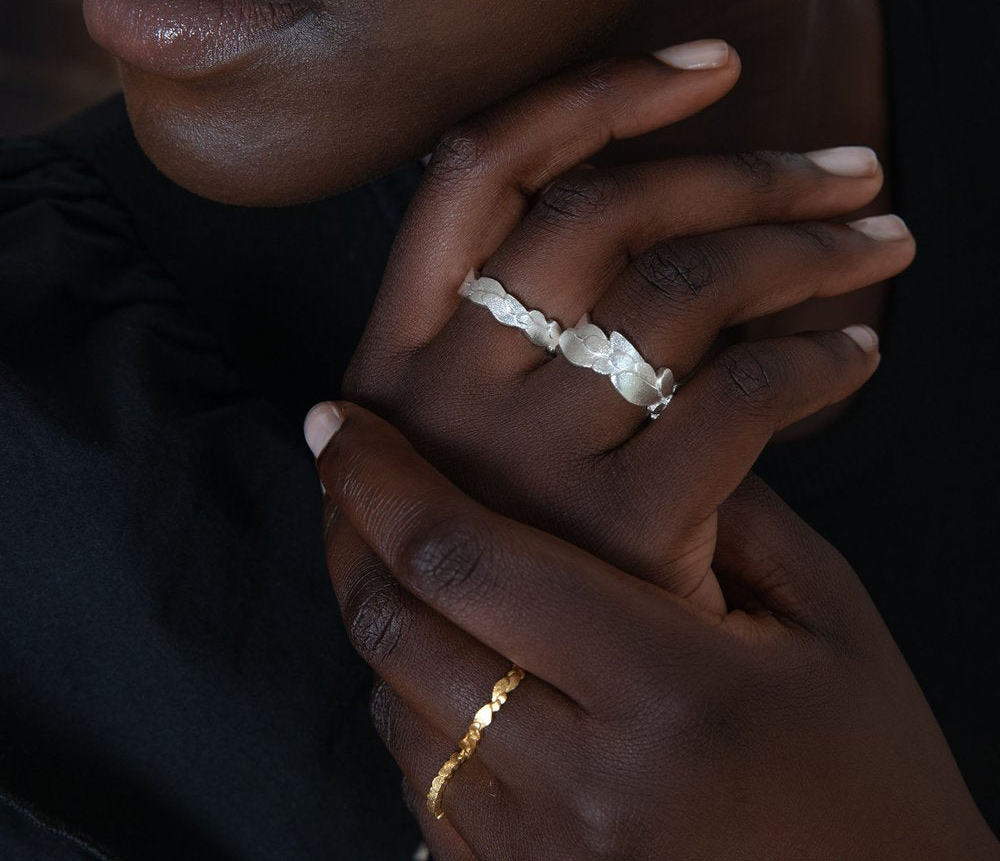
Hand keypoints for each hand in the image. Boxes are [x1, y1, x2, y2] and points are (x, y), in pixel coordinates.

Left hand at [313, 405, 998, 859]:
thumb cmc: (871, 769)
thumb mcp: (827, 618)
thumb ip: (728, 513)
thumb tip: (637, 431)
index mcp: (666, 691)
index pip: (470, 561)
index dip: (383, 481)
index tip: (338, 425)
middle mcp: (583, 785)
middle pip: (400, 630)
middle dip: (352, 535)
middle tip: (344, 466)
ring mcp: (542, 860)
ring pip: (396, 707)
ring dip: (380, 616)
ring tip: (395, 552)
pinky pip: (422, 783)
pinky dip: (410, 702)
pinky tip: (445, 654)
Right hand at [340, 44, 913, 609]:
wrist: (504, 704)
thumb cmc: (496, 541)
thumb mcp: (451, 428)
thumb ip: (495, 325)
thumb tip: (609, 186)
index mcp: (399, 345)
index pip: (481, 168)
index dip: (594, 95)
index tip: (709, 68)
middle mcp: (444, 384)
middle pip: (607, 209)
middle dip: (747, 169)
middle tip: (849, 167)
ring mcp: (526, 455)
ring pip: (683, 287)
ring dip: (805, 246)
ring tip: (878, 238)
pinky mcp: (615, 527)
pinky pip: (739, 395)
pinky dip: (816, 358)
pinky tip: (856, 351)